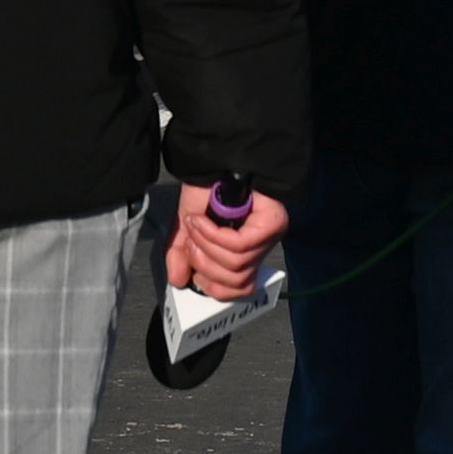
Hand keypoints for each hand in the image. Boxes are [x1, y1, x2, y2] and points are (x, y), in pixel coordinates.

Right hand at [166, 188, 285, 303]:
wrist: (215, 163)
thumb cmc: (206, 193)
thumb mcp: (186, 231)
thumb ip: (181, 256)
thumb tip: (179, 281)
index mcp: (244, 253)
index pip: (237, 290)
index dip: (210, 285)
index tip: (193, 270)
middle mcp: (261, 247)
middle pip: (234, 281)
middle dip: (203, 264)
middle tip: (191, 241)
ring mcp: (270, 236)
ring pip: (235, 265)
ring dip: (204, 247)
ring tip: (196, 227)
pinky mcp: (273, 223)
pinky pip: (238, 246)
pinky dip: (212, 235)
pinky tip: (201, 221)